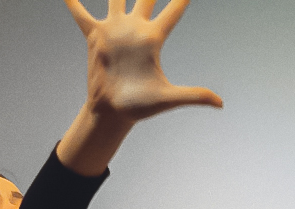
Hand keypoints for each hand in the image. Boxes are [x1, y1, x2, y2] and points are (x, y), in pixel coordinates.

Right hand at [65, 0, 222, 121]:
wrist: (113, 112)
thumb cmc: (141, 107)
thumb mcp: (168, 99)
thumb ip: (194, 96)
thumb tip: (221, 104)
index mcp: (154, 38)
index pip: (175, 9)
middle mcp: (135, 29)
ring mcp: (115, 30)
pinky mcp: (96, 36)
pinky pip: (81, 14)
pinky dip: (73, 1)